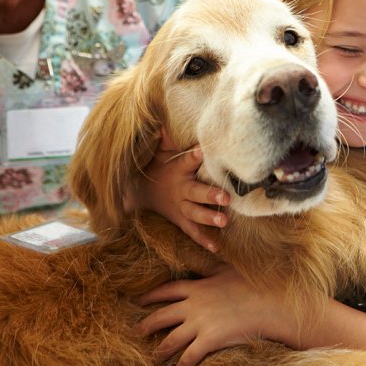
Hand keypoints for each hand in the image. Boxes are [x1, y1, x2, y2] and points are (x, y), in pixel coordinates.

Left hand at [135, 265, 287, 365]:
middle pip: (161, 316)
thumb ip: (210, 269)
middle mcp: (193, 305)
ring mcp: (200, 323)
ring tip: (151, 358)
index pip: (167, 290)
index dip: (150, 296)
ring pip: (170, 340)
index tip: (137, 301)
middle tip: (134, 332)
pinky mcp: (209, 340)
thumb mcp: (227, 270)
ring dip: (159, 351)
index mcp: (197, 287)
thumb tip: (202, 258)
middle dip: (146, 325)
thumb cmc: (253, 284)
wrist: (269, 302)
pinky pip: (188, 358)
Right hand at [136, 128, 229, 251]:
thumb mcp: (160, 152)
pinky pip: (192, 231)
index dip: (195, 155)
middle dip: (210, 195)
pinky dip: (203, 240)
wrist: (139, 195)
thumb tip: (165, 118)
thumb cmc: (158, 168)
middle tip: (226, 198)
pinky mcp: (181, 220)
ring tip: (224, 221)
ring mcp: (181, 207)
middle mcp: (181, 189)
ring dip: (210, 217)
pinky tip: (217, 247)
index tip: (203, 151)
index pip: (187, 161)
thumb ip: (167, 138)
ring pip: (196, 213)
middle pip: (196, 192)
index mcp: (177, 170)